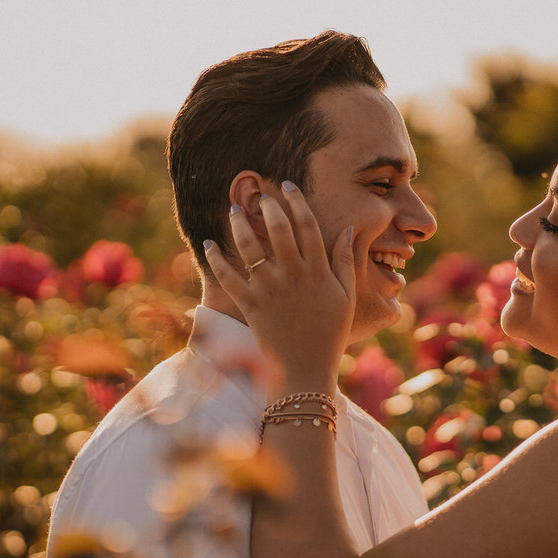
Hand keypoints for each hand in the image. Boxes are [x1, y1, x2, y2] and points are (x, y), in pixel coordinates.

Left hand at [205, 183, 357, 389]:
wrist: (305, 370)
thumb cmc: (330, 334)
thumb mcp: (347, 297)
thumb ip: (345, 261)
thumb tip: (349, 229)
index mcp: (318, 272)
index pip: (308, 226)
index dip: (297, 202)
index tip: (287, 187)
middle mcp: (293, 276)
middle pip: (279, 229)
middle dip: (269, 206)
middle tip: (261, 195)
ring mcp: (269, 290)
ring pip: (251, 248)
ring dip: (240, 225)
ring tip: (235, 210)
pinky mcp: (250, 305)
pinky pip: (228, 278)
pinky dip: (216, 260)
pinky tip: (208, 244)